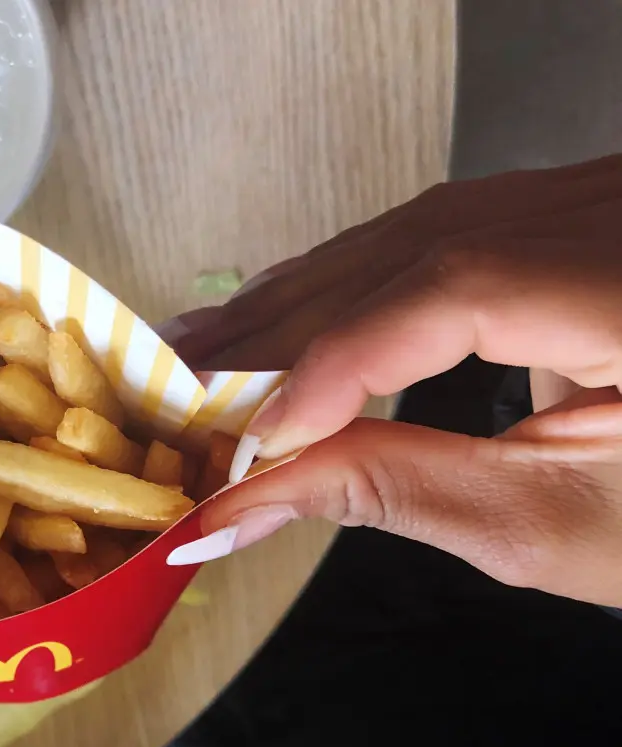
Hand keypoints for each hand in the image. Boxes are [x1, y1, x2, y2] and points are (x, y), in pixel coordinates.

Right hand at [163, 154, 621, 606]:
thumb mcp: (550, 527)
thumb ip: (394, 495)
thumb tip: (240, 503)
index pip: (460, 289)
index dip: (341, 360)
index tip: (256, 440)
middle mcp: (614, 216)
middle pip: (416, 250)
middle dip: (289, 329)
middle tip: (182, 387)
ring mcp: (591, 204)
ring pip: (413, 232)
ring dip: (302, 299)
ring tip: (206, 351)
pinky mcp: (567, 217)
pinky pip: (438, 232)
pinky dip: (351, 281)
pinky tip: (287, 310)